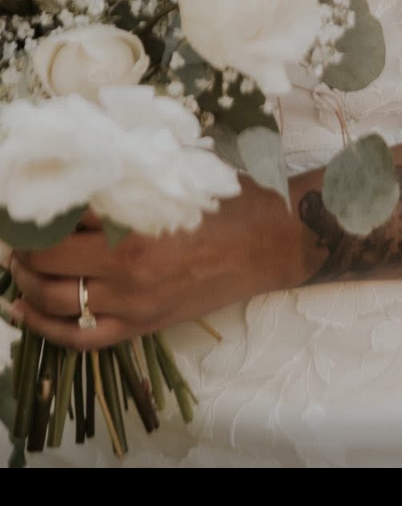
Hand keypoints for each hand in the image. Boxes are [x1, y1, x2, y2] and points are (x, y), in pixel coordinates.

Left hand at [6, 179, 303, 349]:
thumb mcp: (176, 178)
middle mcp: (128, 271)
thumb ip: (127, 178)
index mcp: (136, 227)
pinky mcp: (142, 326)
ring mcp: (134, 304)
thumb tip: (77, 168)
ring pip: (56, 301)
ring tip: (20, 265)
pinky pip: (80, 337)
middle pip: (48, 261)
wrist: (271, 245)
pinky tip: (22, 312)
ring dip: (27, 282)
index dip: (34, 209)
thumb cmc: (228, 202)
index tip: (23, 200)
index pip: (61, 218)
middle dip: (23, 246)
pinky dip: (45, 327)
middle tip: (16, 232)